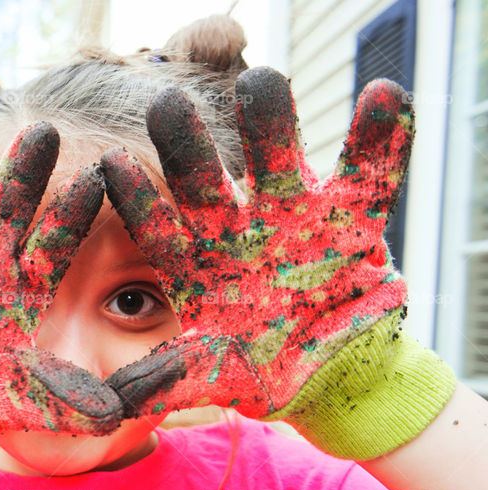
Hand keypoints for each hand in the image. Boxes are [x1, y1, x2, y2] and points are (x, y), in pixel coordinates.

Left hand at [102, 66, 454, 458]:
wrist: (331, 375)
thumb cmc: (261, 370)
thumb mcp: (215, 378)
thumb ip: (167, 382)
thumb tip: (110, 405)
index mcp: (198, 262)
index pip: (158, 227)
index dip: (136, 201)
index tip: (108, 167)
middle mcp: (239, 228)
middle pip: (207, 180)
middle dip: (186, 146)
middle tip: (165, 105)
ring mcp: (295, 215)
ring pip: (280, 160)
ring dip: (270, 124)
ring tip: (261, 82)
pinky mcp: (355, 215)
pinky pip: (369, 172)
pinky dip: (379, 138)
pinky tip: (383, 98)